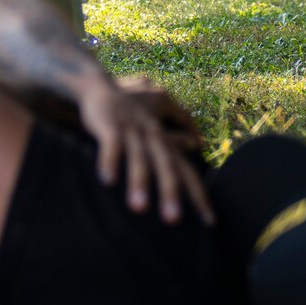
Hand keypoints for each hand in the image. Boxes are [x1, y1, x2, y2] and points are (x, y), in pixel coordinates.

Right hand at [77, 80, 213, 225]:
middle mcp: (154, 134)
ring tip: (139, 208)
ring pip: (139, 157)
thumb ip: (177, 130)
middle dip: (170, 192)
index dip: (198, 195)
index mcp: (165, 138)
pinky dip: (110, 161)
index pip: (187, 170)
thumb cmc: (129, 104)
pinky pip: (112, 144)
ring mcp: (133, 129)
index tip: (208, 222)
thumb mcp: (157, 115)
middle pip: (167, 165)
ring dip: (139, 181)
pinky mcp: (110, 124)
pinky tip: (109, 181)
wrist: (97, 82)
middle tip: (173, 221)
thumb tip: (196, 143)